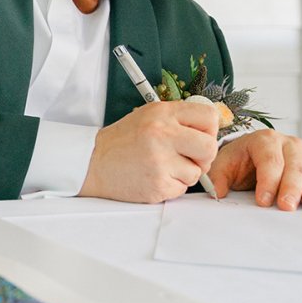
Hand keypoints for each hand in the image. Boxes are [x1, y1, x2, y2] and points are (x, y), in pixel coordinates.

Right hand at [79, 100, 219, 202]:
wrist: (92, 163)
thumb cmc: (122, 141)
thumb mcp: (148, 116)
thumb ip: (178, 119)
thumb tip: (209, 129)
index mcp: (162, 113)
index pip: (209, 116)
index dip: (210, 130)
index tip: (201, 137)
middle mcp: (163, 134)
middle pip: (210, 147)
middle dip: (204, 157)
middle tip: (190, 158)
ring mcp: (160, 161)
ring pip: (197, 172)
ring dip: (184, 174)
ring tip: (162, 168)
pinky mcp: (158, 184)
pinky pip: (182, 189)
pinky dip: (172, 186)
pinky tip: (154, 178)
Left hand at [208, 130, 301, 210]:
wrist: (252, 153)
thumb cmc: (239, 160)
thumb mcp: (224, 165)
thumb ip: (218, 178)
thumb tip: (217, 193)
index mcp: (264, 140)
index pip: (269, 160)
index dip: (267, 181)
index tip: (263, 201)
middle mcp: (289, 144)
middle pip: (293, 166)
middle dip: (291, 188)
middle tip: (287, 206)